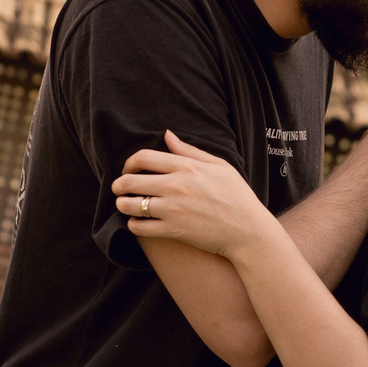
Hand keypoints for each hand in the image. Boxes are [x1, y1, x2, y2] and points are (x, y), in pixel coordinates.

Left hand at [113, 131, 278, 257]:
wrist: (248, 231)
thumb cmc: (237, 196)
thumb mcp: (220, 166)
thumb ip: (190, 151)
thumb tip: (167, 135)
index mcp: (187, 167)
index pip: (144, 157)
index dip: (129, 163)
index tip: (129, 169)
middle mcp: (176, 186)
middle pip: (130, 181)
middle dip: (119, 184)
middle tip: (119, 188)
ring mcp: (173, 210)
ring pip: (130, 205)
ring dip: (122, 204)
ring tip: (125, 205)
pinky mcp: (173, 231)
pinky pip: (139, 227)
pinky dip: (133, 224)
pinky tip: (138, 222)